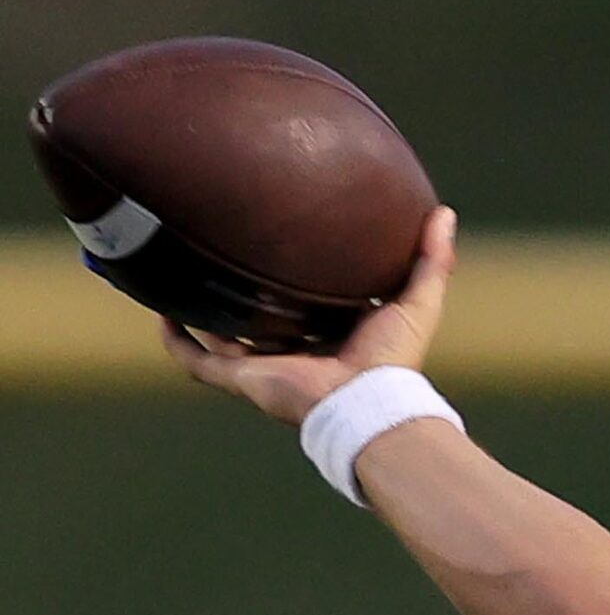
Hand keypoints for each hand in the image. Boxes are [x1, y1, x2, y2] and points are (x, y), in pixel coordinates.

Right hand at [160, 204, 457, 426]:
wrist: (367, 402)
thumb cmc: (394, 361)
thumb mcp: (417, 301)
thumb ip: (431, 260)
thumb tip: (443, 212)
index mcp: (329, 335)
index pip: (304, 300)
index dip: (291, 276)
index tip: (279, 242)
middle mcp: (292, 350)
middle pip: (257, 317)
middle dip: (238, 291)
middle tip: (217, 250)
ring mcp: (262, 364)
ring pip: (220, 336)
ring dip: (198, 310)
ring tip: (178, 273)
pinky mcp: (241, 377)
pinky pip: (196, 360)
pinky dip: (177, 339)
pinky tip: (161, 310)